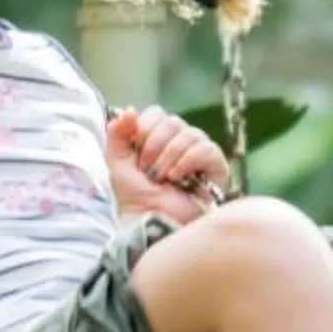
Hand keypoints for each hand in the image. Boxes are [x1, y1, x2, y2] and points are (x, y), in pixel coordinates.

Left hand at [106, 106, 226, 223]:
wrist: (154, 223)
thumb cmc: (136, 199)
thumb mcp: (117, 164)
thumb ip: (116, 134)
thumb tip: (129, 109)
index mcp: (157, 139)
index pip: (156, 113)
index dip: (145, 128)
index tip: (136, 151)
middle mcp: (179, 143)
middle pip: (173, 121)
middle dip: (155, 145)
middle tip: (148, 170)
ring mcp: (199, 154)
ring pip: (190, 133)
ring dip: (169, 157)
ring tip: (163, 178)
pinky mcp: (216, 168)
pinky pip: (207, 149)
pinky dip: (188, 162)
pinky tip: (179, 179)